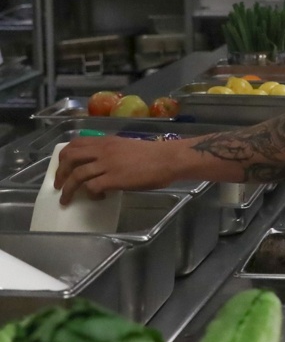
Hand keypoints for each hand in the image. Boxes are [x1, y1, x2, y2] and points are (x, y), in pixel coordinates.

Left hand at [54, 136, 175, 202]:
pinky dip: (90, 194)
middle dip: (60, 173)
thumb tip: (101, 165)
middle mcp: (103, 150)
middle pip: (70, 158)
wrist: (169, 159)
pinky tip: (97, 198)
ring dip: (68, 189)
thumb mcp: (127, 147)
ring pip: (77, 175)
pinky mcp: (114, 179)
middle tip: (59, 185)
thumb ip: (112, 152)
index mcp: (106, 141)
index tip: (63, 167)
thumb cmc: (154, 154)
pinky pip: (92, 187)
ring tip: (67, 199)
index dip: (64, 156)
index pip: (76, 143)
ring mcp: (108, 164)